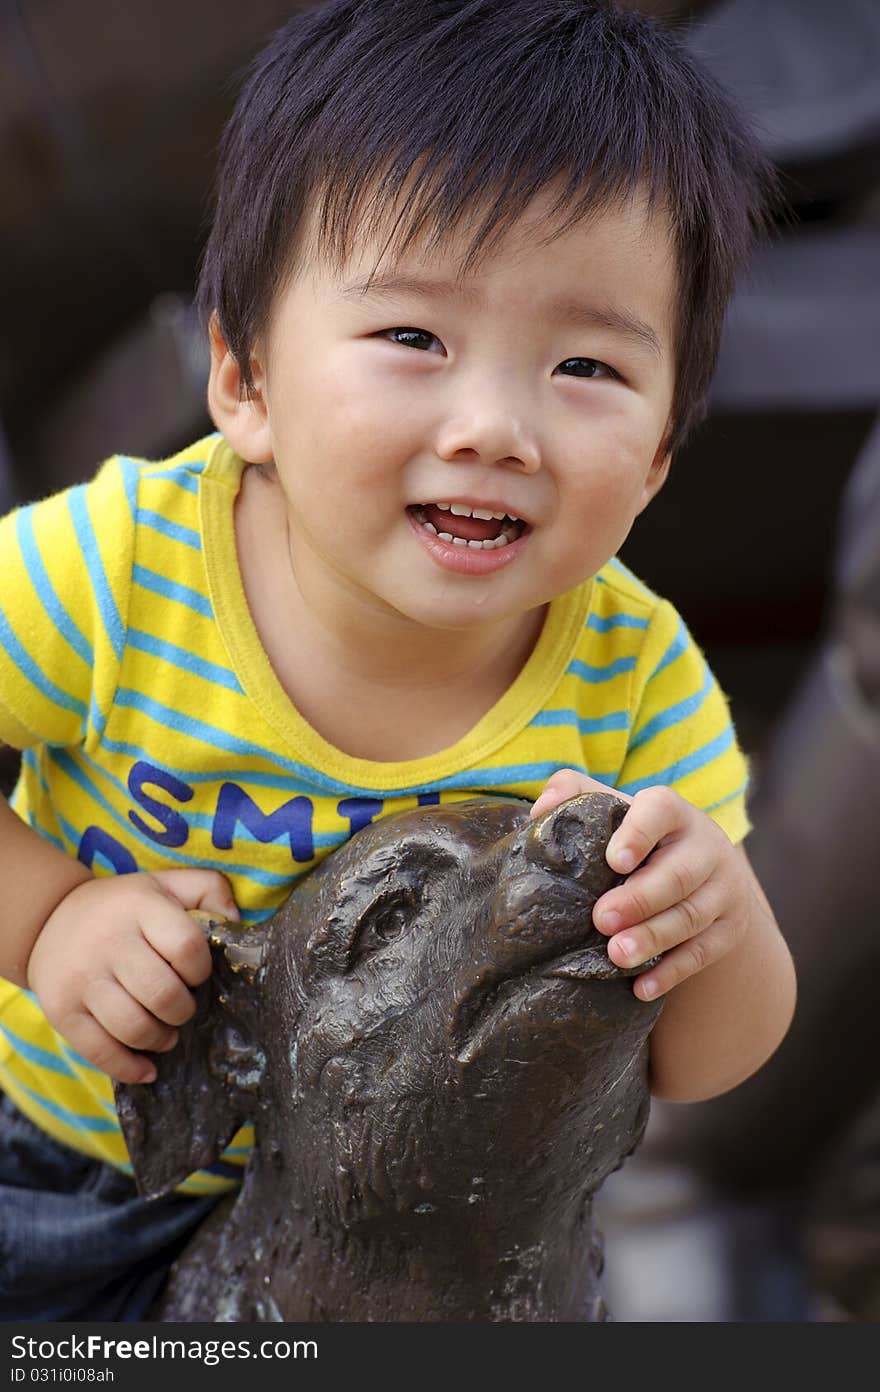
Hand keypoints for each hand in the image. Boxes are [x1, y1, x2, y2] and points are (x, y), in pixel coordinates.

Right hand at [26, 868, 238, 1083]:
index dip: (200, 969)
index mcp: (140, 909)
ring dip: (161, 1039)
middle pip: (163, 994)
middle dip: (183, 1010)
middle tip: (182, 1008)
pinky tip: (147, 1068)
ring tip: (166, 1034)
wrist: (49, 918)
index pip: (186, 947)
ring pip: (134, 1028)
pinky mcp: (61, 1010)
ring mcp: (82, 979)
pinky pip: (100, 1052)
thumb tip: (236, 920)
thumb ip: (209, 890)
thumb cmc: (124, 908)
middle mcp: (108, 943)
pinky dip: (129, 1068)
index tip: (195, 973)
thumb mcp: (165, 884)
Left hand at [530, 769, 749, 1001]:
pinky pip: (703, 953)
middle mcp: (706, 847)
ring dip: (654, 938)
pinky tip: (642, 987)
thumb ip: (575, 793)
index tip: (613, 861)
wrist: (699, 870)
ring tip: (617, 955)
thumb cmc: (637, 837)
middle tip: (600, 920)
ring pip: (691, 917)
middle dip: (639, 900)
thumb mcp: (613, 810)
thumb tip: (540, 810)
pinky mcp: (729, 927)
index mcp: (673, 812)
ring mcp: (723, 889)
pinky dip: (673, 972)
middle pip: (677, 875)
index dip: (638, 834)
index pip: (660, 812)